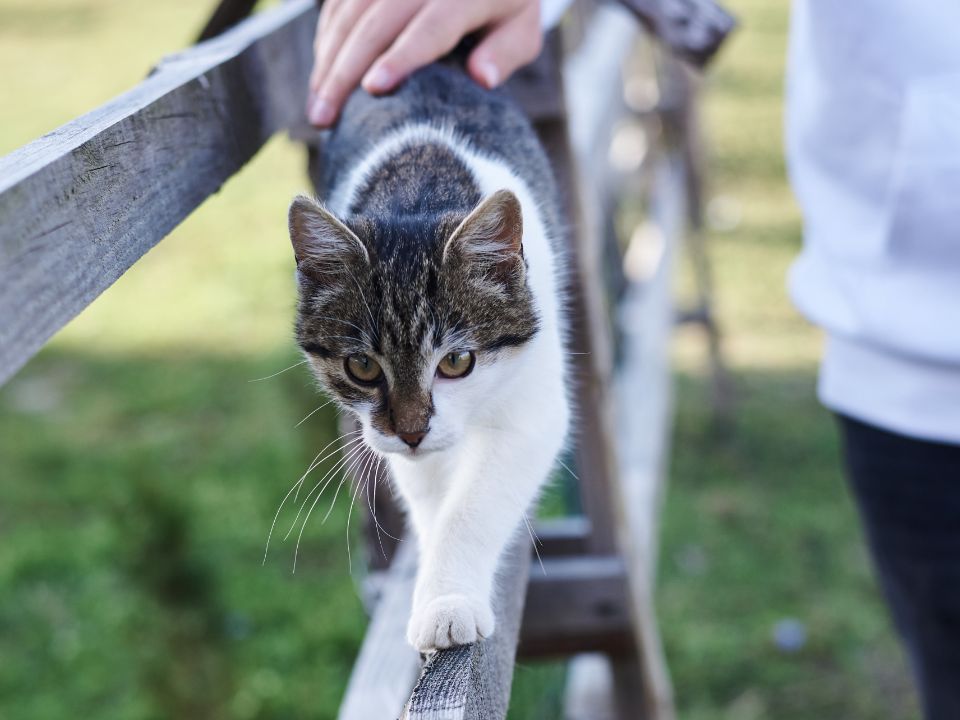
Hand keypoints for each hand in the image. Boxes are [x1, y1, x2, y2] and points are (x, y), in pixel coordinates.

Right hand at [307, 0, 542, 126]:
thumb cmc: (506, 7)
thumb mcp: (522, 29)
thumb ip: (505, 52)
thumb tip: (483, 78)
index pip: (430, 26)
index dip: (400, 56)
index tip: (373, 88)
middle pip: (377, 21)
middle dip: (345, 71)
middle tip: (324, 119)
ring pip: (350, 12)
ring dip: (327, 61)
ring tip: (317, 110)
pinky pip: (339, 4)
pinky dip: (326, 40)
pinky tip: (322, 77)